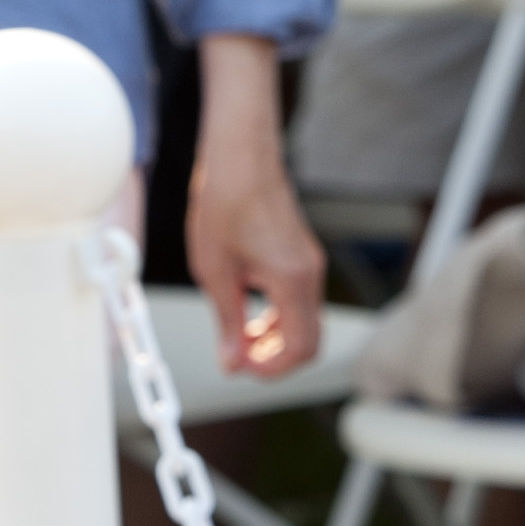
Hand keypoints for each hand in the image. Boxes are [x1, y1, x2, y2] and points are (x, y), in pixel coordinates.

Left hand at [184, 35, 324, 377]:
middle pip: (309, 340)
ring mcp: (309, 262)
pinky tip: (246, 309)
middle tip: (238, 358)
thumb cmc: (226, 201)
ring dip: (274, 338)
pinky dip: (277, 316)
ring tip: (237, 336)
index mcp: (292, 279)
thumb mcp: (214, 271)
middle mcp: (310, 273)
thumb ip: (227, 322)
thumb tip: (231, 362)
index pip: (300, 348)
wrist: (240, 155)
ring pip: (304, 321)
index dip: (271, 370)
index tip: (241, 368)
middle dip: (275, 358)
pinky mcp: (301, 254)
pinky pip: (299, 300)